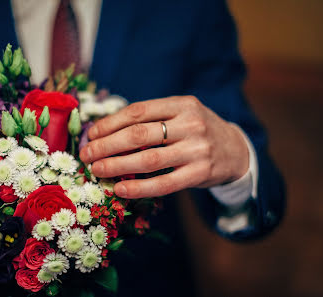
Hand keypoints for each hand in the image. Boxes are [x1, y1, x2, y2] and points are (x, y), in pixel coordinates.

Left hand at [79, 96, 248, 198]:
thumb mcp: (180, 114)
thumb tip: (105, 131)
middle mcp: (191, 124)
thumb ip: (151, 119)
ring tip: (97, 170)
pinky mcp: (200, 173)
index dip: (110, 123)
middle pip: (139, 134)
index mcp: (181, 104)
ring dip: (117, 166)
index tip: (91, 135)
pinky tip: (120, 189)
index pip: (137, 111)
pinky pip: (164, 184)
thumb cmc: (196, 131)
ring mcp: (197, 149)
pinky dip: (139, 188)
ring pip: (149, 159)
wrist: (235, 150)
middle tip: (87, 155)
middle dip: (107, 145)